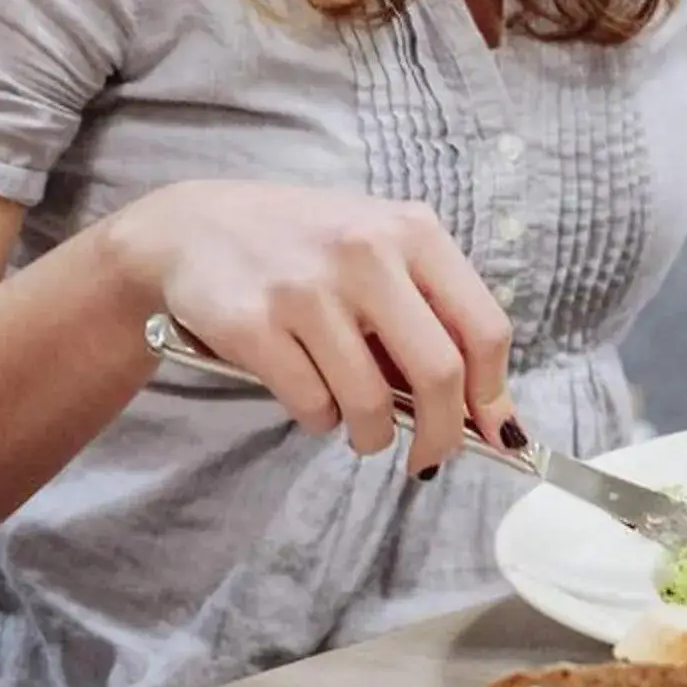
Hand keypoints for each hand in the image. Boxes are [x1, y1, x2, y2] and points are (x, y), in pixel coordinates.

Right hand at [113, 181, 515, 477]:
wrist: (192, 228)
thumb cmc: (302, 247)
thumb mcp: (375, 249)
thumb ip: (429, 312)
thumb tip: (484, 412)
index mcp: (410, 230)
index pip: (483, 327)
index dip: (494, 395)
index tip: (494, 433)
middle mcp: (364, 252)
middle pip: (438, 374)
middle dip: (442, 436)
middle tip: (429, 458)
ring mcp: (306, 288)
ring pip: (370, 403)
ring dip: (370, 434)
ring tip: (357, 422)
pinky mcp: (254, 324)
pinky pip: (312, 406)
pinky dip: (319, 419)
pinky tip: (308, 393)